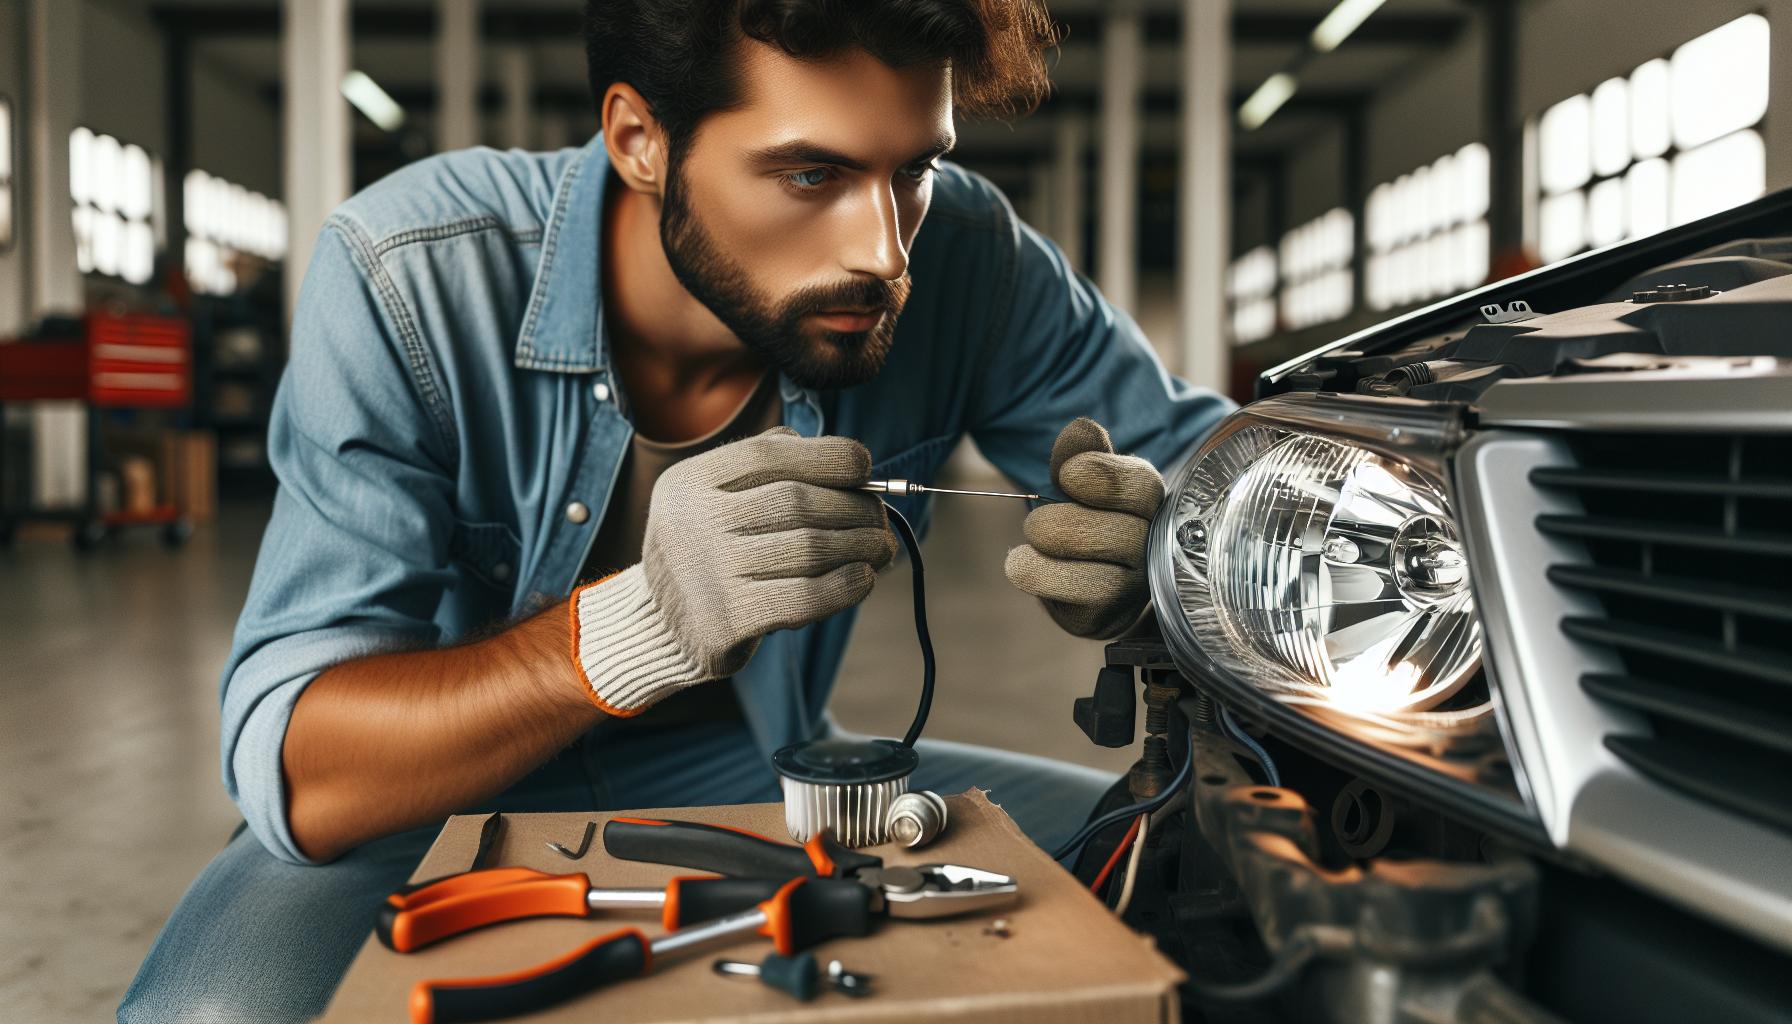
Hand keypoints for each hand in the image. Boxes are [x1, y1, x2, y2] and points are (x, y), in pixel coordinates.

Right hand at [572, 427, 895, 713]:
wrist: (663, 627)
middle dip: (855, 508)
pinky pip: (804, 597)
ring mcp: (709, 573)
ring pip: (809, 548)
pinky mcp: (728, 621)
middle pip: (797, 501)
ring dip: (861, 546)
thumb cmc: (712, 551)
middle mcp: (693, 521)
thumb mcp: (717, 496)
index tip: (865, 469)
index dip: (828, 456)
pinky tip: (863, 578)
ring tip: (882, 548)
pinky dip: (845, 586)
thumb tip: (850, 462)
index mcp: (690, 480)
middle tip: (881, 520)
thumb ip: (770, 464)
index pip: (770, 453)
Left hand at [1004, 418, 1164, 638]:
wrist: (1074, 564)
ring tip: (1027, 547)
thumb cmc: (1080, 511)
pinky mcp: (1108, 617)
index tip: (1068, 474)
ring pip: (1103, 580)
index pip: (1142, 487)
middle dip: (1064, 525)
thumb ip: (1079, 452)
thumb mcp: (1077, 473)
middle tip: (1038, 522)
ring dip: (1050, 558)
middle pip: (1121, 535)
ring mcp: (1135, 588)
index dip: (1104, 478)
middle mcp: (1152, 547)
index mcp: (1149, 501)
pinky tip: (1026, 565)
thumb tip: (1082, 429)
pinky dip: (1043, 579)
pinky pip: (1080, 604)